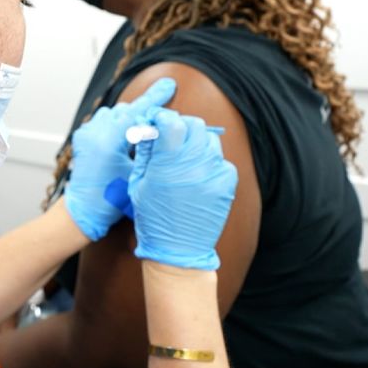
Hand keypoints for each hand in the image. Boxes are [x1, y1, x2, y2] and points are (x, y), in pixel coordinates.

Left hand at [65, 78, 176, 240]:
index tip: (169, 84)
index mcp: (109, 140)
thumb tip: (163, 129)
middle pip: (126, 110)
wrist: (83, 211)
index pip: (137, 110)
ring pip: (114, 114)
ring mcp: (86, 133)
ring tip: (141, 135)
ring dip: (128, 120)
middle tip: (161, 121)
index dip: (156, 97)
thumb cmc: (112, 198)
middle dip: (144, 113)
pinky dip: (116, 126)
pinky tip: (124, 139)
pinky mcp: (83, 137)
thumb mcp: (137, 172)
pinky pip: (103, 122)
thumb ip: (149, 147)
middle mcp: (95, 132)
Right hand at [129, 109, 237, 269]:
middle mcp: (195, 164)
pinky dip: (208, 160)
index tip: (157, 119)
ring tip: (184, 156)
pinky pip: (220, 159)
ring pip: (209, 139)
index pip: (172, 122)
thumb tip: (148, 125)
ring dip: (196, 141)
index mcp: (168, 163)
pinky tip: (197, 173)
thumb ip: (146, 150)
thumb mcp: (139, 182)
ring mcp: (215, 173)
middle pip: (194, 124)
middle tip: (171, 134)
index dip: (162, 117)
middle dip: (181, 125)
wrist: (178, 250)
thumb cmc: (152, 216)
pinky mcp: (228, 183)